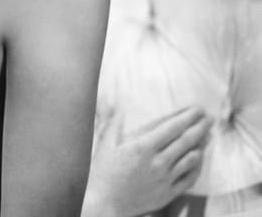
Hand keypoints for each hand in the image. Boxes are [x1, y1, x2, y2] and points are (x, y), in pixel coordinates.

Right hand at [83, 107, 212, 216]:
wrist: (106, 205)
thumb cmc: (103, 174)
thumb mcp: (105, 144)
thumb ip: (113, 122)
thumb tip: (117, 105)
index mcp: (143, 147)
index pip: (172, 127)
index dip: (187, 117)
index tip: (197, 109)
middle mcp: (157, 162)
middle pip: (186, 141)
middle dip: (200, 126)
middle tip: (209, 117)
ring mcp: (165, 179)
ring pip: (191, 159)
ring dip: (201, 145)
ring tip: (208, 135)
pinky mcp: (167, 194)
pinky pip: (189, 178)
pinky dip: (197, 167)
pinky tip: (199, 159)